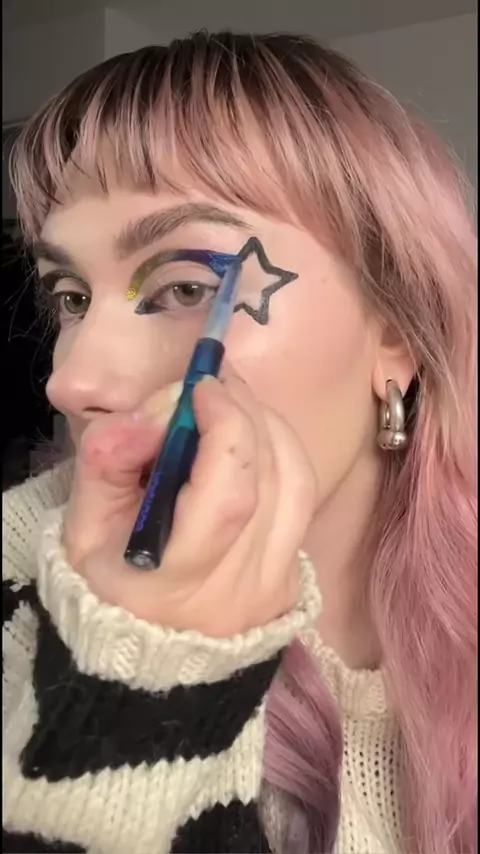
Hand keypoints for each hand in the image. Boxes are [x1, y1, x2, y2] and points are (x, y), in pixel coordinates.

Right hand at [63, 370, 316, 636]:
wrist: (143, 658)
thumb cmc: (105, 584)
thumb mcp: (83, 527)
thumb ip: (109, 461)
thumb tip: (159, 410)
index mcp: (176, 584)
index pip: (229, 495)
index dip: (227, 427)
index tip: (202, 386)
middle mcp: (239, 591)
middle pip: (272, 480)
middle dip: (248, 414)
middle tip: (217, 384)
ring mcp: (274, 590)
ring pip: (298, 485)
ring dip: (271, 429)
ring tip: (235, 406)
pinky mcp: (292, 582)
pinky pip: (301, 503)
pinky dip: (280, 459)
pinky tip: (250, 446)